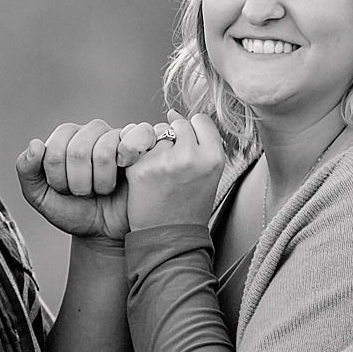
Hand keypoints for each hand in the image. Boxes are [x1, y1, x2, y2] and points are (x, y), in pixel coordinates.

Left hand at [17, 118, 161, 239]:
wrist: (106, 233)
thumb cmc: (74, 212)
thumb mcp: (41, 197)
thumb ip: (27, 171)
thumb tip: (36, 144)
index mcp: (65, 137)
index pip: (54, 148)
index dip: (56, 178)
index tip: (64, 191)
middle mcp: (91, 130)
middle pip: (77, 150)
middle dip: (78, 183)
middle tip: (85, 193)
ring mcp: (117, 135)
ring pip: (103, 151)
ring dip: (101, 183)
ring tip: (103, 189)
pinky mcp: (141, 143)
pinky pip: (136, 135)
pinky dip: (128, 156)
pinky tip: (125, 170)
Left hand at [122, 110, 225, 229]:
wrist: (170, 239)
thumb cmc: (189, 207)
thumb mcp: (208, 174)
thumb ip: (199, 143)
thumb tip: (171, 111)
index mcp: (214, 157)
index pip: (200, 120)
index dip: (193, 133)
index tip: (189, 149)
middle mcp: (191, 156)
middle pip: (178, 124)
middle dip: (173, 139)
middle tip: (173, 166)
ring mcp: (165, 161)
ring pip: (157, 132)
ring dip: (155, 146)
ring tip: (160, 172)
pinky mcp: (142, 167)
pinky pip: (138, 146)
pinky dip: (139, 157)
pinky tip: (146, 175)